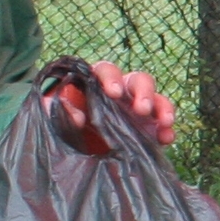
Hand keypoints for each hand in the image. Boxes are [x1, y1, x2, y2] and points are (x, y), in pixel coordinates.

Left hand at [54, 63, 178, 150]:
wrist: (73, 149)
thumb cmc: (61, 125)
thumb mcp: (52, 115)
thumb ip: (54, 108)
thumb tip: (76, 116)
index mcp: (98, 83)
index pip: (107, 70)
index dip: (112, 78)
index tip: (113, 93)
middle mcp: (122, 93)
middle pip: (139, 80)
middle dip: (144, 92)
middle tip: (142, 109)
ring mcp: (138, 111)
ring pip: (157, 100)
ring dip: (163, 108)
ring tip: (165, 122)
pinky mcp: (147, 130)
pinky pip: (162, 126)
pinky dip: (167, 131)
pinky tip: (167, 139)